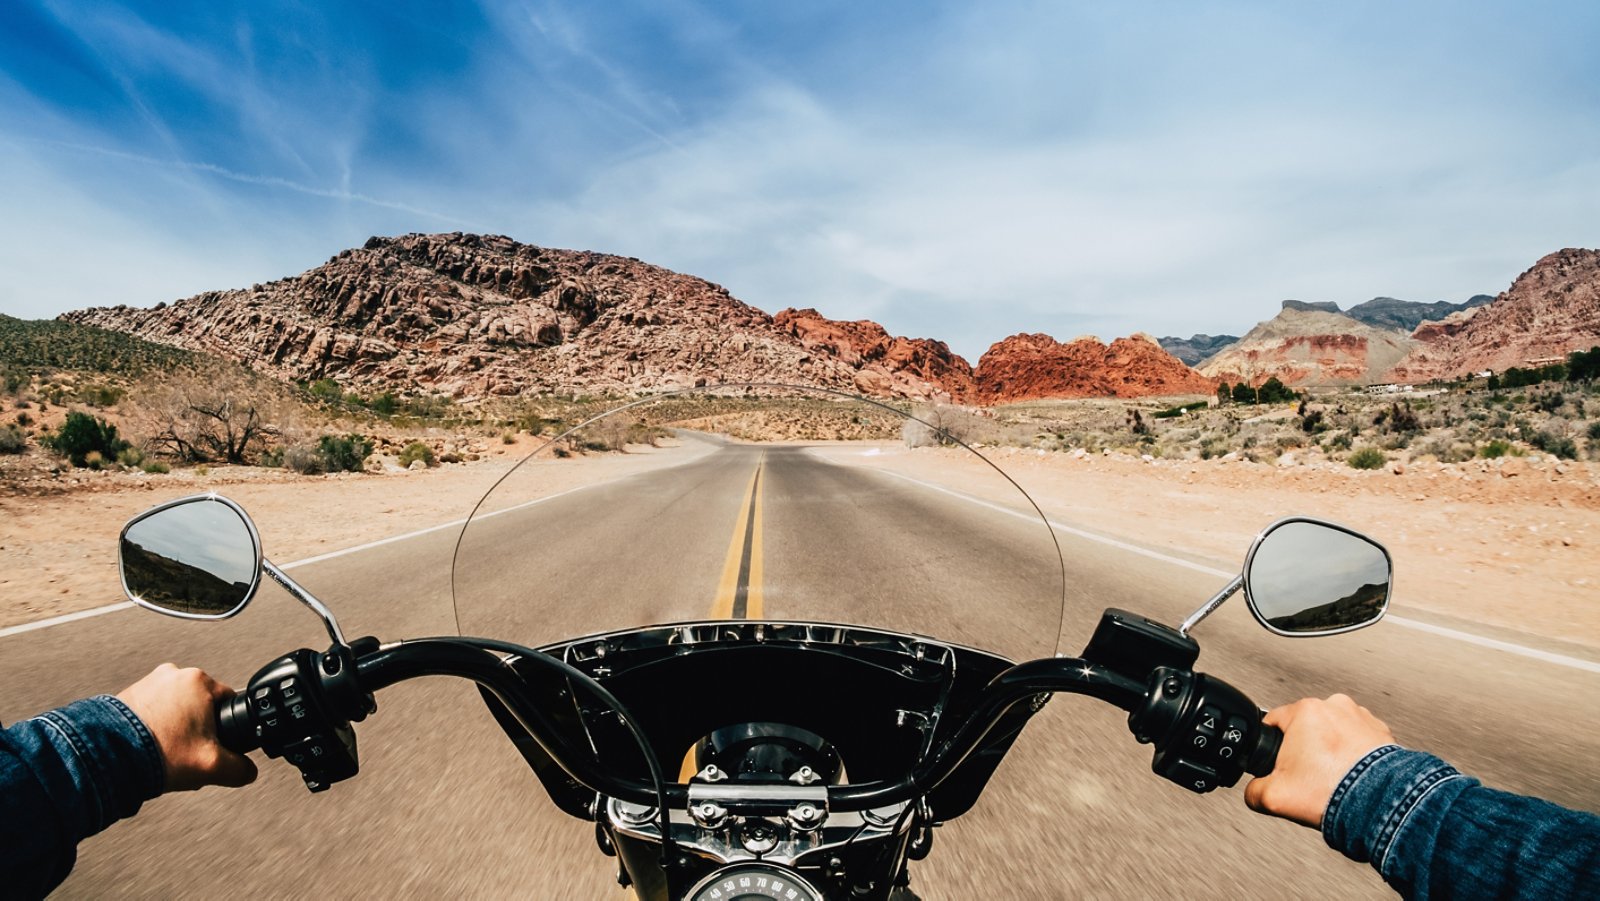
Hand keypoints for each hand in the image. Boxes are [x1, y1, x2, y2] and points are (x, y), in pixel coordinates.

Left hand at [117, 663, 258, 791]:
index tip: (215, 744)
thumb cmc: (158, 753)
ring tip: (166, 753)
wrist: (108, 758)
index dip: (227, 728)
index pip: (229, 702)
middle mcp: (173, 675)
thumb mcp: (212, 766)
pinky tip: (150, 749)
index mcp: (199, 681)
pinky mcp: (127, 695)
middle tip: (189, 753)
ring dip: (175, 729)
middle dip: (198, 730)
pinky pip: (152, 711)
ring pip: (176, 709)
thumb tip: (248, 771)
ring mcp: (148, 683)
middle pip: (201, 707)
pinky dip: (154, 728)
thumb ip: (240, 769)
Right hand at [1244, 694, 1394, 827]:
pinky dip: (1354, 756)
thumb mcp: (1273, 797)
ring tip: (1333, 778)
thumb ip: (1253, 791)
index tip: (1278, 765)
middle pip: (1305, 728)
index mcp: (1305, 710)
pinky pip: (1359, 742)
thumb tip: (1255, 791)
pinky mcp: (1383, 732)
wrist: (1380, 803)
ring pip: (1334, 733)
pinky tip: (1353, 776)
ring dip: (1331, 750)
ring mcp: (1362, 717)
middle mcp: (1334, 706)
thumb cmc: (1331, 792)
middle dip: (1304, 750)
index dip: (1270, 746)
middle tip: (1308, 777)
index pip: (1273, 722)